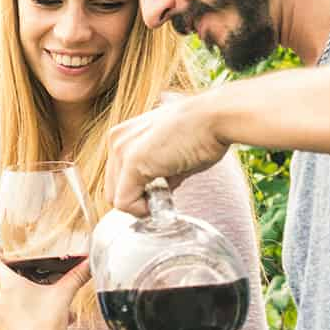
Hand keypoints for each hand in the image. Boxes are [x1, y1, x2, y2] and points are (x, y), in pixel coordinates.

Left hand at [0, 257, 89, 329]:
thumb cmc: (49, 324)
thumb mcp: (64, 295)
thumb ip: (76, 276)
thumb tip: (89, 263)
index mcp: (7, 285)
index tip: (1, 250)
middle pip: (3, 283)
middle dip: (20, 282)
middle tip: (36, 283)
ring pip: (7, 303)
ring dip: (22, 302)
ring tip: (44, 307)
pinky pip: (8, 320)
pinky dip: (21, 318)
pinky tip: (40, 324)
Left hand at [104, 91, 231, 214]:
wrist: (216, 118)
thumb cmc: (202, 133)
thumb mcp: (170, 155)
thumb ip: (157, 174)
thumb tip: (158, 195)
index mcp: (124, 135)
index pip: (116, 178)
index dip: (137, 193)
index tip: (161, 193)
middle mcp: (117, 139)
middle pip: (113, 189)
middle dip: (137, 200)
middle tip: (164, 198)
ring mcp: (122, 150)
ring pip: (116, 198)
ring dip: (140, 205)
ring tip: (166, 197)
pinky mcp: (132, 161)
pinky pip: (124, 201)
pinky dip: (142, 210)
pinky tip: (162, 201)